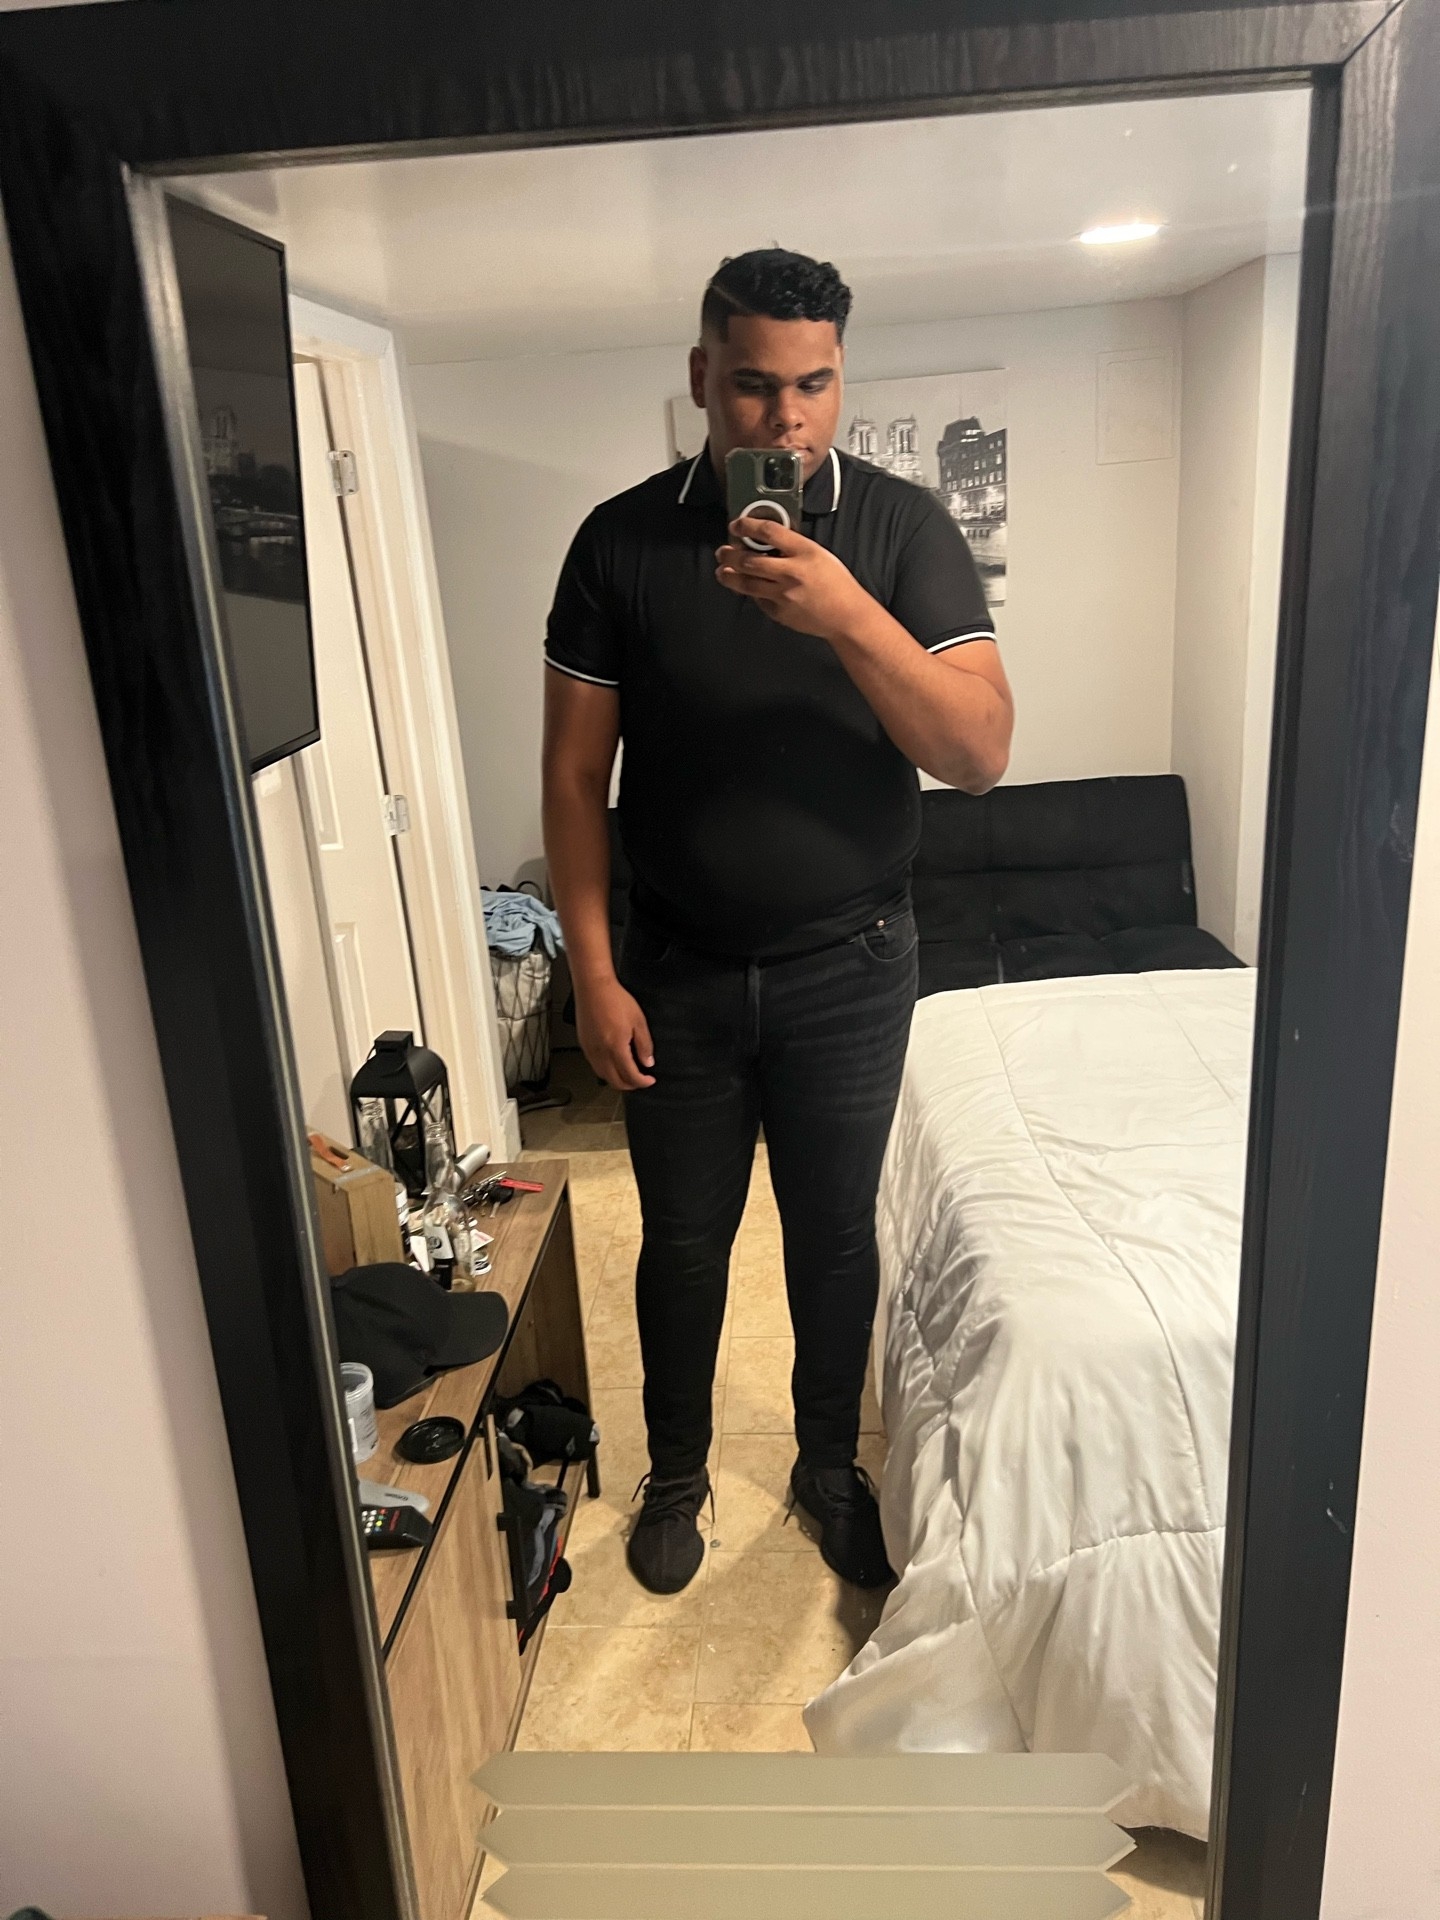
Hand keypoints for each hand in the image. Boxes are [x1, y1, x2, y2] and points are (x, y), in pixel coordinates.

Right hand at [575, 976, 655, 1090]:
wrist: (593, 987)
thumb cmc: (615, 999)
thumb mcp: (639, 1021)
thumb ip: (644, 1045)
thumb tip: (647, 1062)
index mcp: (616, 1048)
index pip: (630, 1076)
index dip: (642, 1082)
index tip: (650, 1080)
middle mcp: (601, 1053)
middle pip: (615, 1081)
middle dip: (630, 1085)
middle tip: (640, 1081)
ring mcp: (590, 1050)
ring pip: (603, 1076)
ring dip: (617, 1079)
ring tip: (628, 1074)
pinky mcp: (584, 1045)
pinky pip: (595, 1066)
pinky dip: (606, 1071)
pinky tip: (613, 1064)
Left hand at [716, 517, 876, 642]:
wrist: (846, 615)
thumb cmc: (836, 583)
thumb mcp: (818, 554)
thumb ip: (792, 547)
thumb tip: (764, 542)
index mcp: (804, 552)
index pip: (769, 532)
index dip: (747, 526)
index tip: (737, 525)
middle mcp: (791, 572)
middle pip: (749, 560)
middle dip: (730, 554)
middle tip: (723, 551)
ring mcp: (783, 595)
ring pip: (746, 583)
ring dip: (729, 575)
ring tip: (722, 570)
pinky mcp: (779, 612)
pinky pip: (758, 600)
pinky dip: (751, 592)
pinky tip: (747, 587)